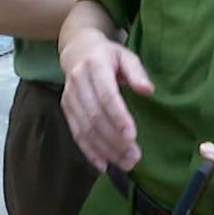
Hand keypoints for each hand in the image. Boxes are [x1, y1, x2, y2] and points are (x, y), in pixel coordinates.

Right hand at [59, 30, 153, 172]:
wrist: (78, 49)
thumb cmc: (108, 55)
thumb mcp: (126, 55)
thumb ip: (137, 72)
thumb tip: (147, 90)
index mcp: (95, 65)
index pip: (106, 95)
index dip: (118, 117)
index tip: (132, 136)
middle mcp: (78, 81)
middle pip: (95, 116)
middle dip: (114, 139)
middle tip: (134, 157)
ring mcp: (69, 96)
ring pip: (85, 128)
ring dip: (104, 149)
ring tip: (125, 163)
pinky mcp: (66, 108)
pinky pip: (76, 133)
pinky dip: (89, 151)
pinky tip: (104, 164)